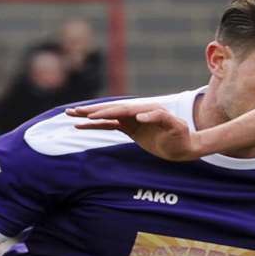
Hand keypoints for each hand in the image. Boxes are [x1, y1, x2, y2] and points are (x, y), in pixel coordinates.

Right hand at [66, 103, 203, 161]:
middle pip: (110, 109)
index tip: (91, 116)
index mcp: (145, 110)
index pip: (122, 110)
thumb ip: (161, 118)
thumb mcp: (175, 127)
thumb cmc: (181, 136)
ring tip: (70, 114)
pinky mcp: (129, 128)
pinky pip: (108, 125)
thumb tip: (141, 115)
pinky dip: (95, 125)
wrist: (185, 146)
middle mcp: (136, 112)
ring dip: (88, 116)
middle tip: (72, 111)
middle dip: (90, 111)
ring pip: (106, 116)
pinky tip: (81, 126)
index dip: (107, 112)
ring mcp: (131, 119)